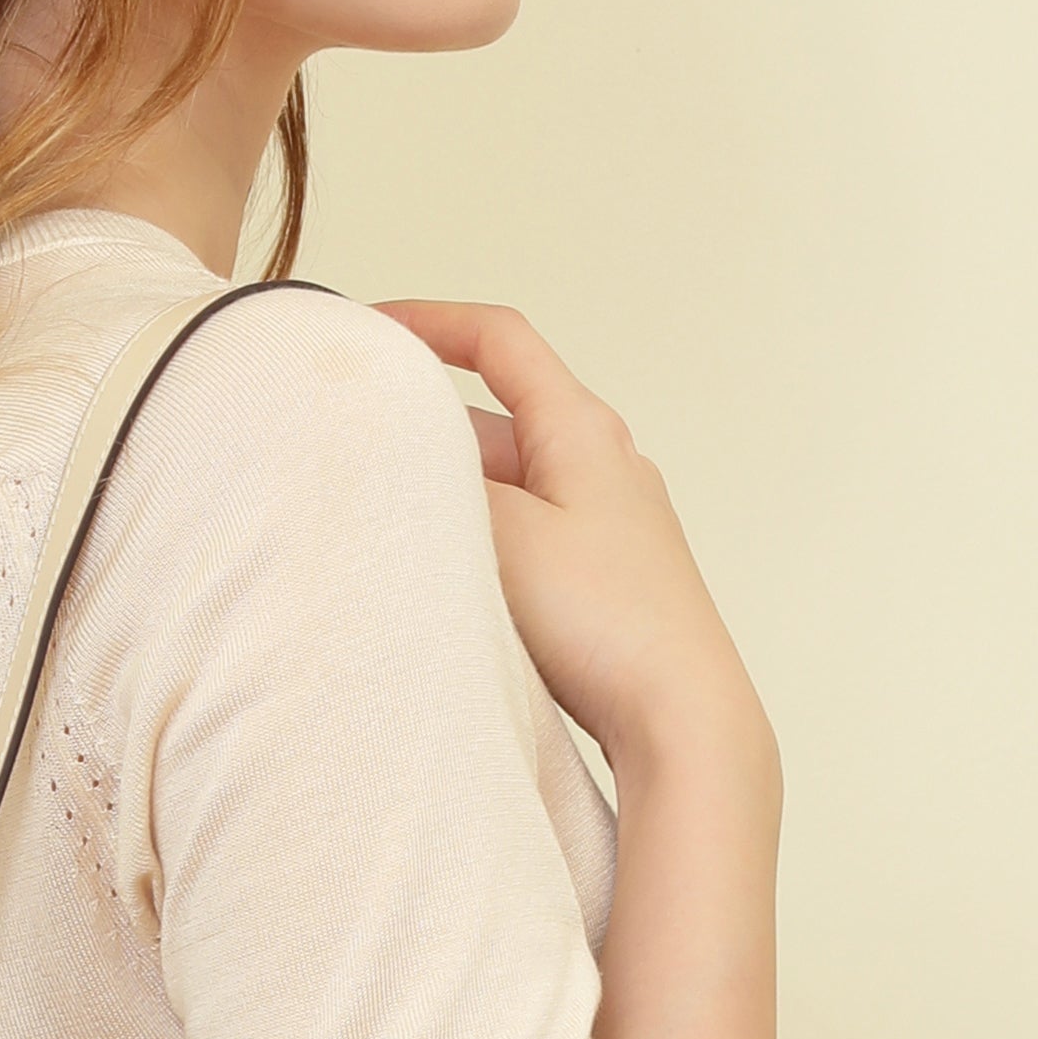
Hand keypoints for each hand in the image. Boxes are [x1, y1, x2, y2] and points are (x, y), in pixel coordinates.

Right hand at [376, 300, 772, 790]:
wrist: (680, 717)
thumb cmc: (608, 621)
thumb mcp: (504, 534)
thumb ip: (444, 484)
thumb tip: (397, 457)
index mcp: (583, 427)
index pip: (501, 340)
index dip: (431, 321)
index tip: (371, 327)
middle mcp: (602, 461)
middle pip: (495, 414)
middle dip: (425, 425)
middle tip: (358, 444)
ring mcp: (606, 520)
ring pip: (506, 481)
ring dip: (449, 490)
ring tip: (388, 516)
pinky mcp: (602, 575)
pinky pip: (525, 531)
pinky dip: (477, 535)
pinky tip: (444, 574)